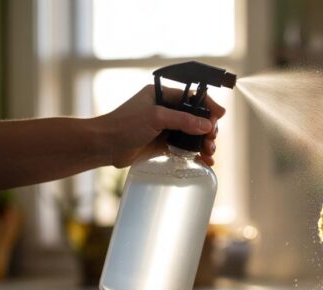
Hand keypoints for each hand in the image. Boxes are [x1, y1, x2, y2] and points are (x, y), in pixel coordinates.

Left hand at [96, 84, 225, 167]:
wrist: (103, 146)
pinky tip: (204, 161)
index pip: (192, 98)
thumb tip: (206, 125)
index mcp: (163, 95)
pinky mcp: (163, 144)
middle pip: (196, 118)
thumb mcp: (155, 117)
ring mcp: (165, 128)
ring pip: (193, 135)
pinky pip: (185, 148)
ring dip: (204, 143)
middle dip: (208, 129)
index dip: (208, 106)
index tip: (219, 116)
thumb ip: (182, 120)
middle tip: (212, 140)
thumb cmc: (123, 125)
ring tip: (209, 153)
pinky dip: (196, 154)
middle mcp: (166, 110)